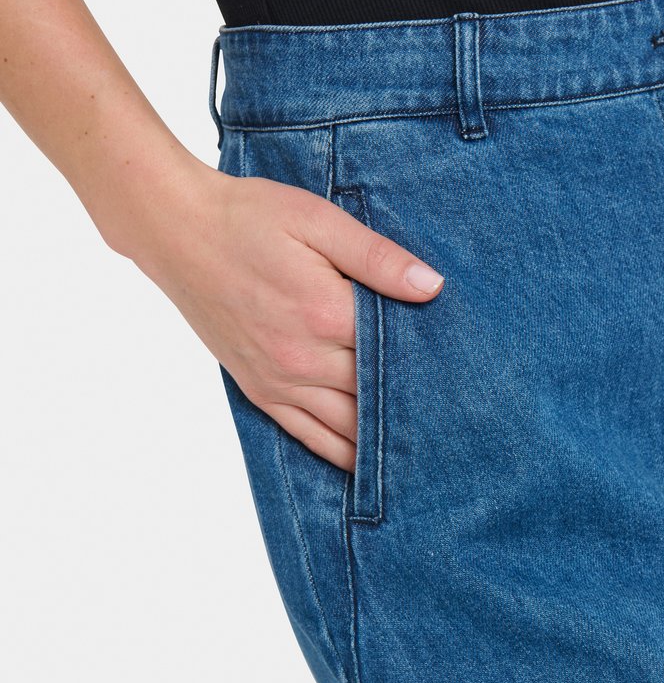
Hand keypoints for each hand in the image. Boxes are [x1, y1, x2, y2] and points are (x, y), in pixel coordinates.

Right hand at [101, 153, 443, 470]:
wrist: (176, 231)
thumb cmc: (248, 217)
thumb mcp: (318, 220)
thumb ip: (377, 257)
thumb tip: (432, 287)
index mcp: (325, 313)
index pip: (397, 355)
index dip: (433, 367)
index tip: (469, 379)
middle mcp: (303, 358)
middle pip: (376, 397)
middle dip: (416, 409)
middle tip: (462, 424)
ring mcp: (279, 380)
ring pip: (346, 429)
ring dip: (383, 443)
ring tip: (428, 455)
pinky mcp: (260, 391)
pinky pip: (308, 436)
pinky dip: (341, 454)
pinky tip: (368, 465)